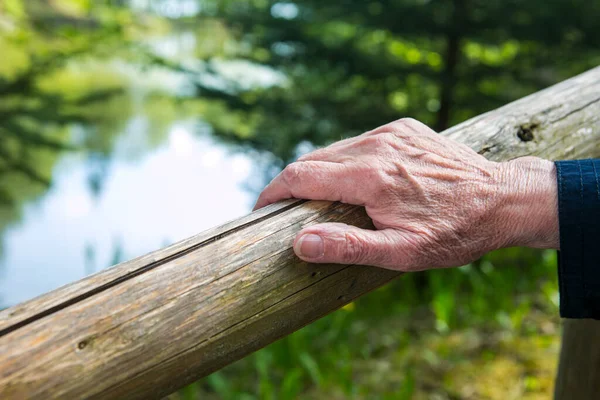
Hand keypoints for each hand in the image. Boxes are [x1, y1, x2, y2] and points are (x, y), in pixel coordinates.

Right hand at [254, 118, 558, 270]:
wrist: (503, 199)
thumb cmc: (455, 232)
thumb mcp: (403, 253)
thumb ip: (347, 247)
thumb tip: (299, 242)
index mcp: (371, 177)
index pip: (300, 176)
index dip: (273, 192)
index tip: (259, 209)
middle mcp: (376, 145)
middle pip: (312, 160)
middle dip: (292, 185)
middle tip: (286, 211)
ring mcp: (390, 132)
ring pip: (334, 149)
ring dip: (319, 173)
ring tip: (318, 201)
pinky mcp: (403, 127)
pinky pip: (359, 142)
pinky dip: (346, 161)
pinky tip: (356, 183)